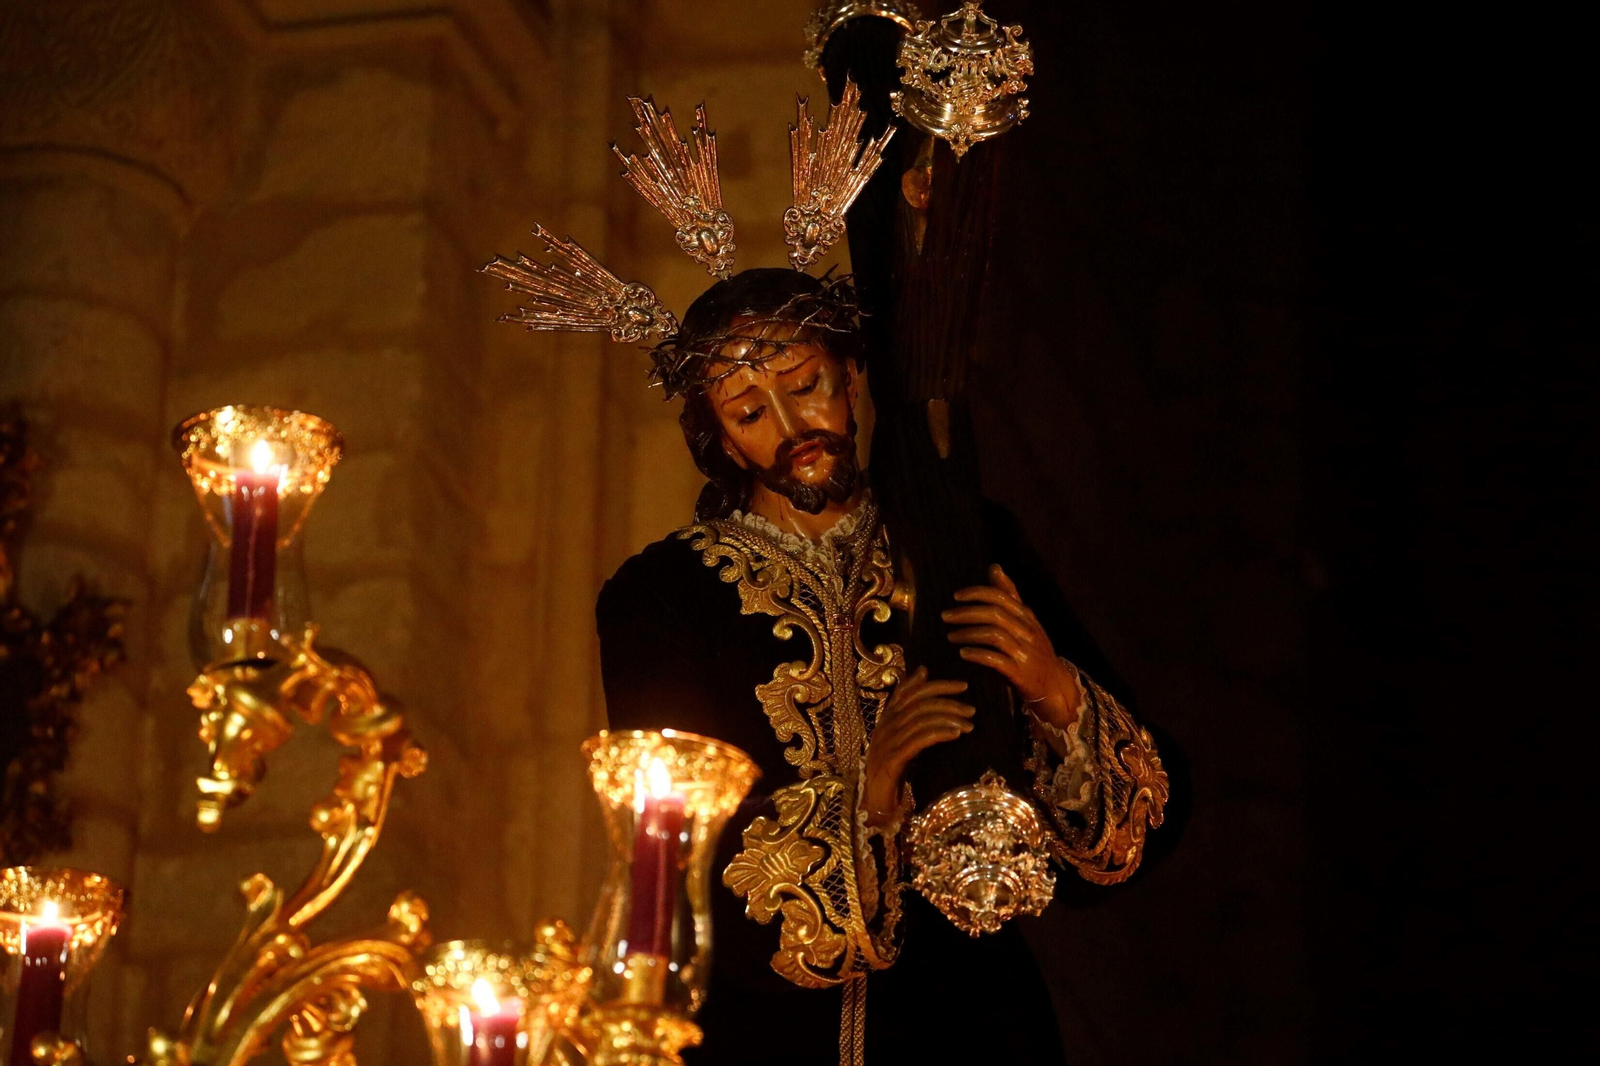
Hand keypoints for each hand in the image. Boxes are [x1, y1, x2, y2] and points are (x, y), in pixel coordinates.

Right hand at [863, 667, 972, 825]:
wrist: (873, 803)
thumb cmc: (893, 771)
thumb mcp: (904, 741)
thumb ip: (914, 718)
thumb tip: (927, 688)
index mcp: (886, 719)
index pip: (909, 692)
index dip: (935, 685)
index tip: (963, 686)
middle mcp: (885, 726)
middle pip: (918, 704)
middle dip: (948, 703)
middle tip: (971, 709)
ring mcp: (886, 742)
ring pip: (920, 719)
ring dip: (948, 719)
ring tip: (969, 724)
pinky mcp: (892, 759)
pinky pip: (918, 740)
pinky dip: (938, 733)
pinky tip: (955, 734)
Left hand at [944, 564, 1082, 730]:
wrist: (1055, 685)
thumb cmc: (1035, 649)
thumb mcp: (1025, 620)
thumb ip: (1009, 595)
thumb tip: (994, 567)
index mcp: (1026, 616)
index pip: (1001, 596)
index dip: (977, 593)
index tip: (956, 596)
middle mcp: (1026, 631)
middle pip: (995, 614)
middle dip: (967, 613)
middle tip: (945, 616)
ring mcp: (1024, 652)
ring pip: (994, 635)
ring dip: (968, 634)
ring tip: (951, 636)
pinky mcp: (1020, 673)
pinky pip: (996, 660)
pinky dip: (978, 654)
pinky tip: (963, 654)